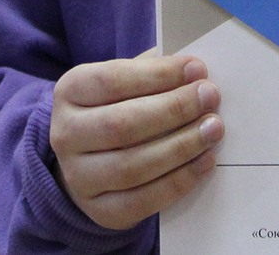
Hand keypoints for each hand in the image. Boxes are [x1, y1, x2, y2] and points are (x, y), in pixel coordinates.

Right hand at [49, 50, 223, 229]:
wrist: (93, 154)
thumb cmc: (121, 103)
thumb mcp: (130, 77)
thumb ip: (156, 70)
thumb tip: (195, 73)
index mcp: (71, 90)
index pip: (113, 80)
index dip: (159, 74)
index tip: (197, 69)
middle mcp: (65, 135)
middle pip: (122, 125)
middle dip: (174, 109)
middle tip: (211, 97)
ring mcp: (78, 177)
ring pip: (132, 166)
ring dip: (181, 146)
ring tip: (213, 128)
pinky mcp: (99, 210)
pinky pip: (141, 201)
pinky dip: (178, 181)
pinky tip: (204, 161)